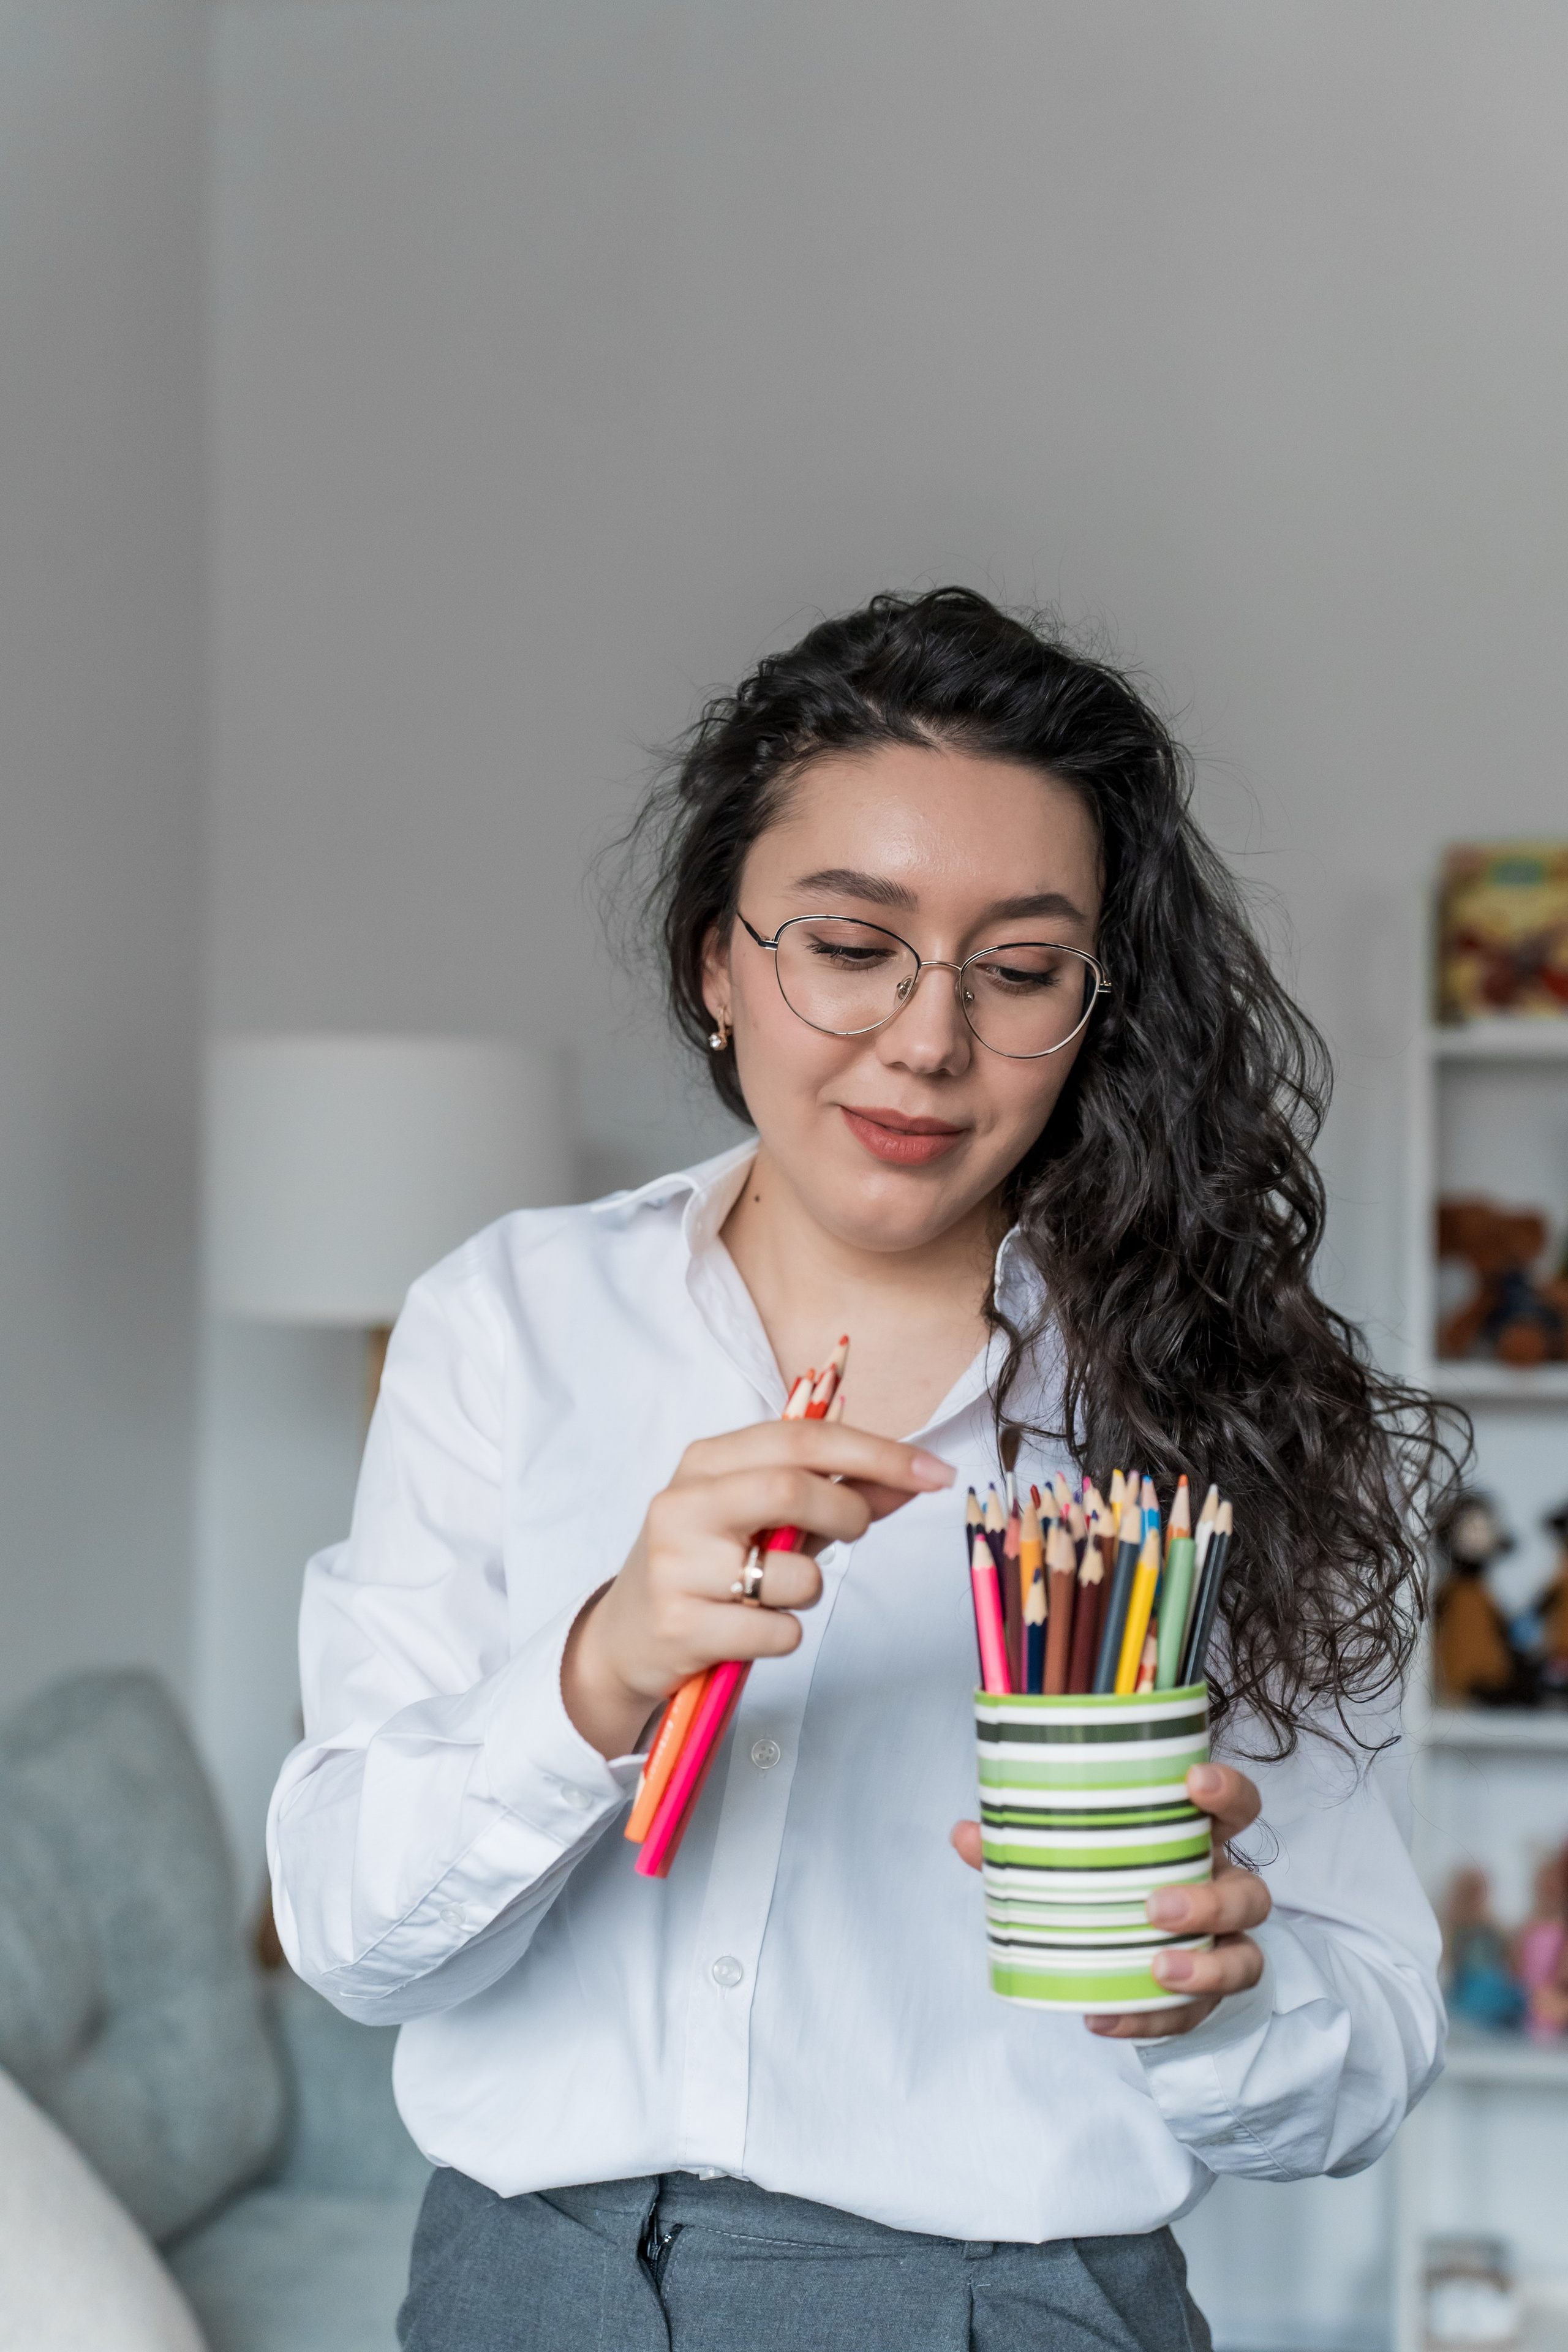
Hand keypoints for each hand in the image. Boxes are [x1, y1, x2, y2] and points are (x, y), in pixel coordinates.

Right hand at [564, 1420, 954, 1755]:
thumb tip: (914, 1476)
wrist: (626, 1636)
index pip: (802, 1437)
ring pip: (791, 1575)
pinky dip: (785, 1635)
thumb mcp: (768, 1518)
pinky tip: (751, 1631)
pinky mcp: (680, 1626)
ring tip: (774, 1595)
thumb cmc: (712, 1565)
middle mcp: (683, 1504)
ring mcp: (676, 1566)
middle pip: (791, 1489)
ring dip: (809, 1589)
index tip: (936, 1472)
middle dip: (846, 1513)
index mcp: (707, 1461)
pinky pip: (776, 1632)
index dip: (877, 1452)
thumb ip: (838, 1492)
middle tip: (856, 1532)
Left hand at [950, 1760, 1269, 2038]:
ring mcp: (1222, 1947)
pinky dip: (1151, 2020)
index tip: (1194, 1782)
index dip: (1228, 1791)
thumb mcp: (1067, 1857)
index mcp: (1195, 1843)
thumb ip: (1020, 1847)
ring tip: (1156, 1971)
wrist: (1125, 1950)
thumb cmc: (1104, 1882)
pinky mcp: (1205, 1997)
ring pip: (1245, 1958)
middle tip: (1155, 1908)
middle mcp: (1221, 1891)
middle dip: (1211, 1901)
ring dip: (1204, 1968)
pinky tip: (1103, 2019)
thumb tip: (967, 1835)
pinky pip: (1196, 2015)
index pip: (1237, 1808)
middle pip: (1251, 1893)